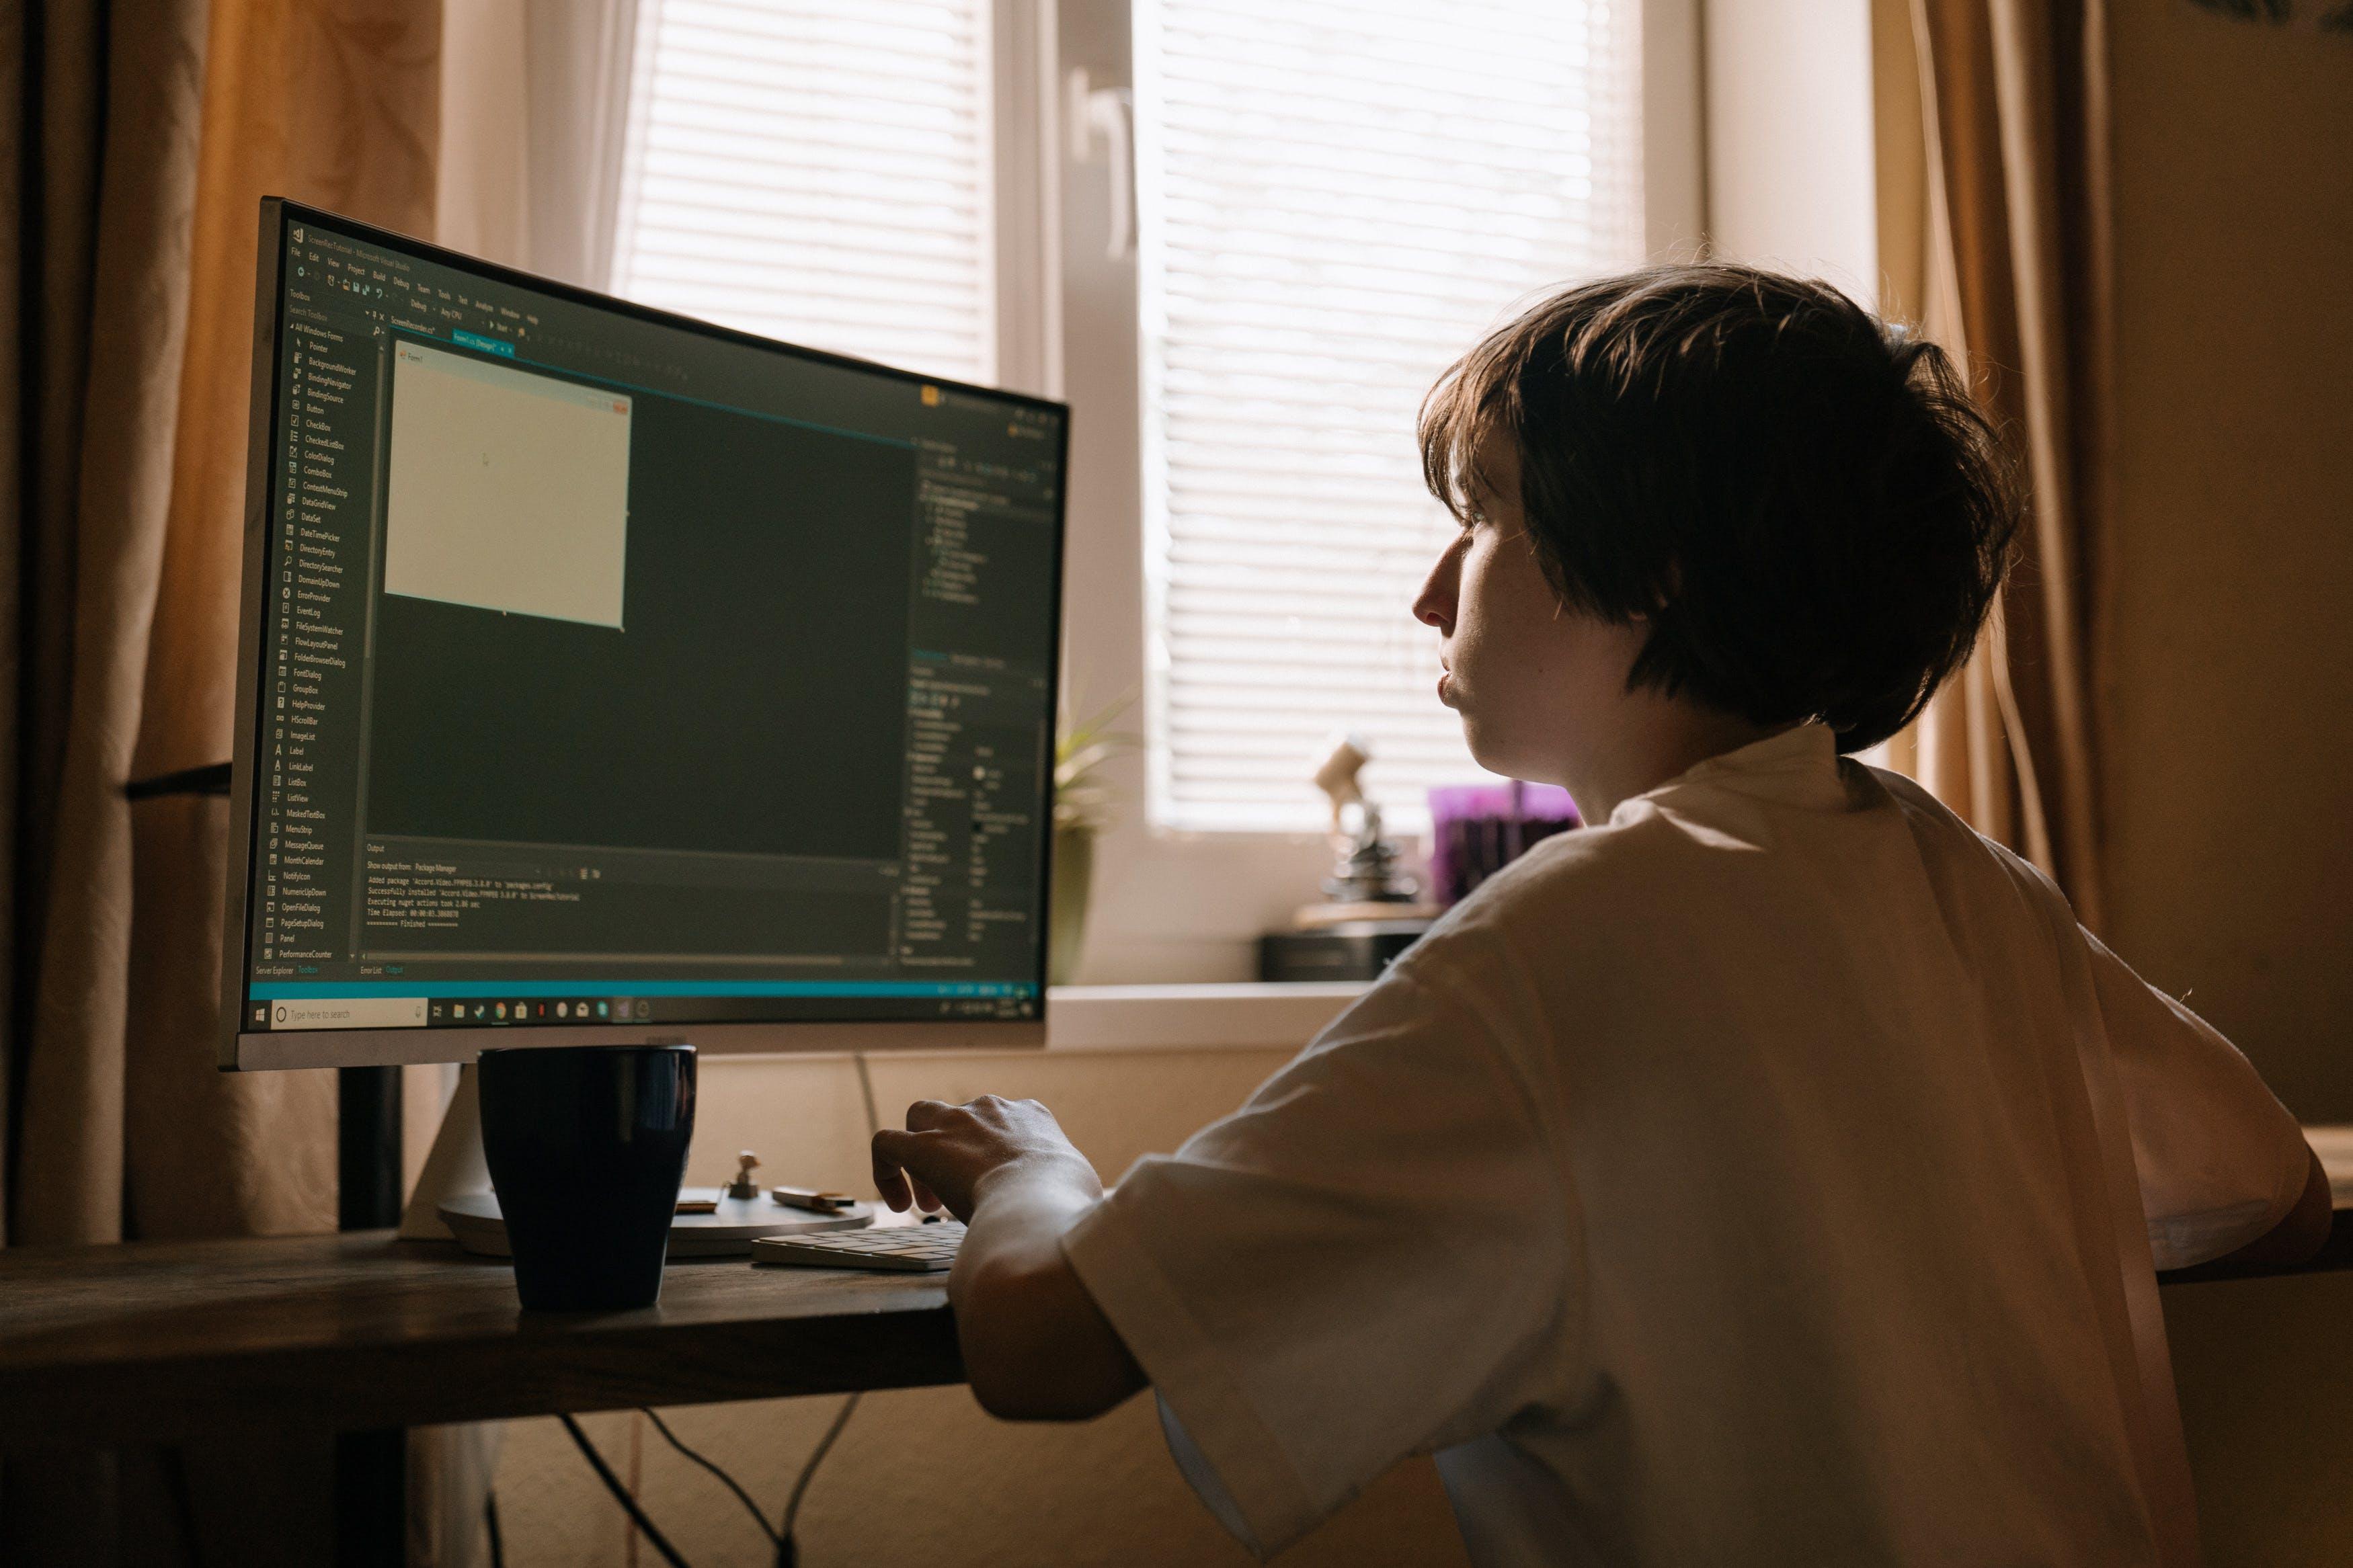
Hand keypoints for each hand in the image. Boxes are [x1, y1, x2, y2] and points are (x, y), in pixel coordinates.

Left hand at [870, 1095, 1101, 1220]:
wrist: (1039, 1201)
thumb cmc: (1067, 1202)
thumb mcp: (1081, 1187)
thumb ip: (1069, 1191)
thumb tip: (1075, 1219)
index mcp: (1033, 1116)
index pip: (1007, 1122)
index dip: (995, 1157)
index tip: (997, 1192)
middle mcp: (992, 1109)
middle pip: (961, 1116)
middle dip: (956, 1149)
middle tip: (960, 1196)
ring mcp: (955, 1123)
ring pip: (920, 1117)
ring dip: (921, 1152)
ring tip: (928, 1201)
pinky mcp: (922, 1146)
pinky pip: (886, 1144)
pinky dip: (885, 1169)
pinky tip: (899, 1204)